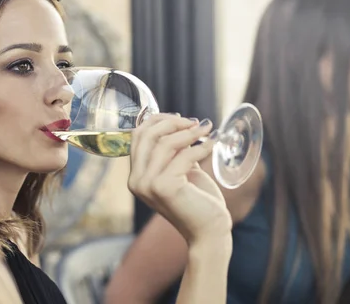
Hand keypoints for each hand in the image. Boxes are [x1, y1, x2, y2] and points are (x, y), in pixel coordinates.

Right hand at [128, 113, 231, 245]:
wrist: (209, 230)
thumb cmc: (197, 200)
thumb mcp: (181, 169)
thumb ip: (175, 150)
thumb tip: (182, 123)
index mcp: (135, 176)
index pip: (138, 136)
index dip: (158, 121)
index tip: (181, 118)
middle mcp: (135, 181)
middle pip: (147, 135)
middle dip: (171, 122)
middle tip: (194, 122)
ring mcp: (147, 185)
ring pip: (165, 144)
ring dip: (189, 133)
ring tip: (207, 130)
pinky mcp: (164, 187)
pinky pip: (184, 156)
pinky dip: (201, 147)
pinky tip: (213, 144)